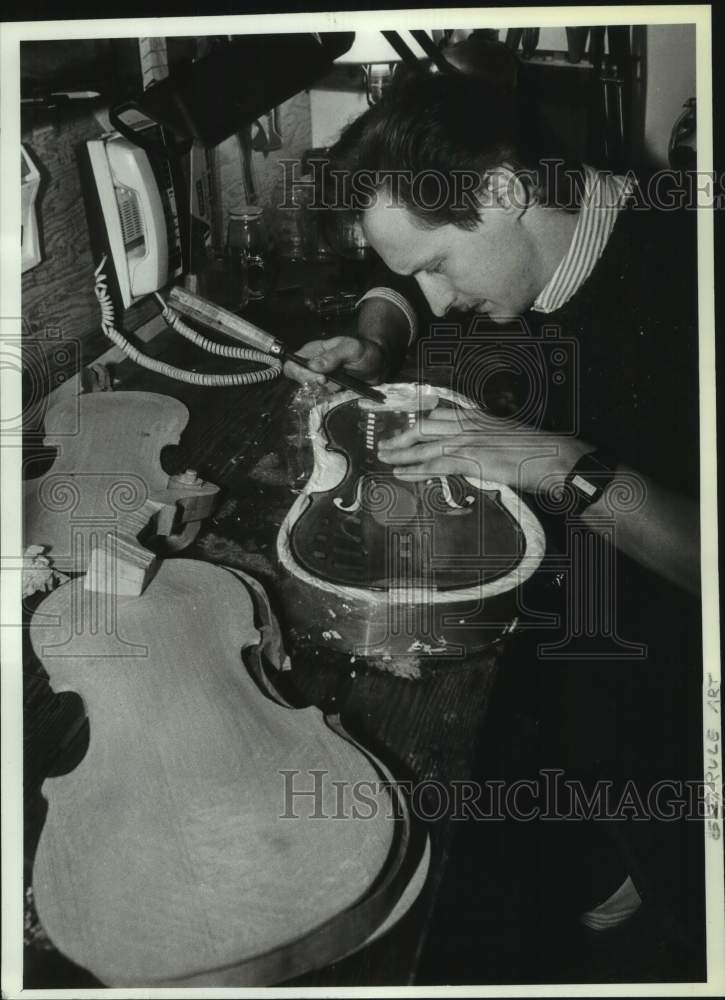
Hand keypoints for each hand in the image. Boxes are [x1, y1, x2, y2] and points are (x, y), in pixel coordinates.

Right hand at [283, 336, 385, 388]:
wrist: (378, 366)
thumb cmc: (364, 352)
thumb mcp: (351, 349)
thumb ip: (332, 356)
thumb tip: (312, 366)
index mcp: (313, 350)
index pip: (292, 363)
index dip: (300, 373)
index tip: (320, 378)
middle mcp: (312, 365)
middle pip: (298, 379)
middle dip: (312, 383)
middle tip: (329, 383)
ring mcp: (319, 378)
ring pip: (309, 390)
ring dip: (323, 391)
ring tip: (339, 385)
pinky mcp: (328, 390)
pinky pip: (321, 397)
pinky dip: (330, 397)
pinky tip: (341, 391)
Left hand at [377, 406, 590, 494]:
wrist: (553, 457)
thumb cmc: (535, 449)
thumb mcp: (505, 433)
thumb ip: (485, 436)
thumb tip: (473, 446)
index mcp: (476, 416)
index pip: (438, 415)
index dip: (416, 422)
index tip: (403, 427)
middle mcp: (468, 425)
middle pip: (424, 426)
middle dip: (401, 435)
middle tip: (385, 444)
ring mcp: (468, 442)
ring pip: (424, 446)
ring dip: (400, 453)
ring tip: (383, 458)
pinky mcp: (471, 461)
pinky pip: (435, 466)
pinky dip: (414, 470)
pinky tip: (400, 473)